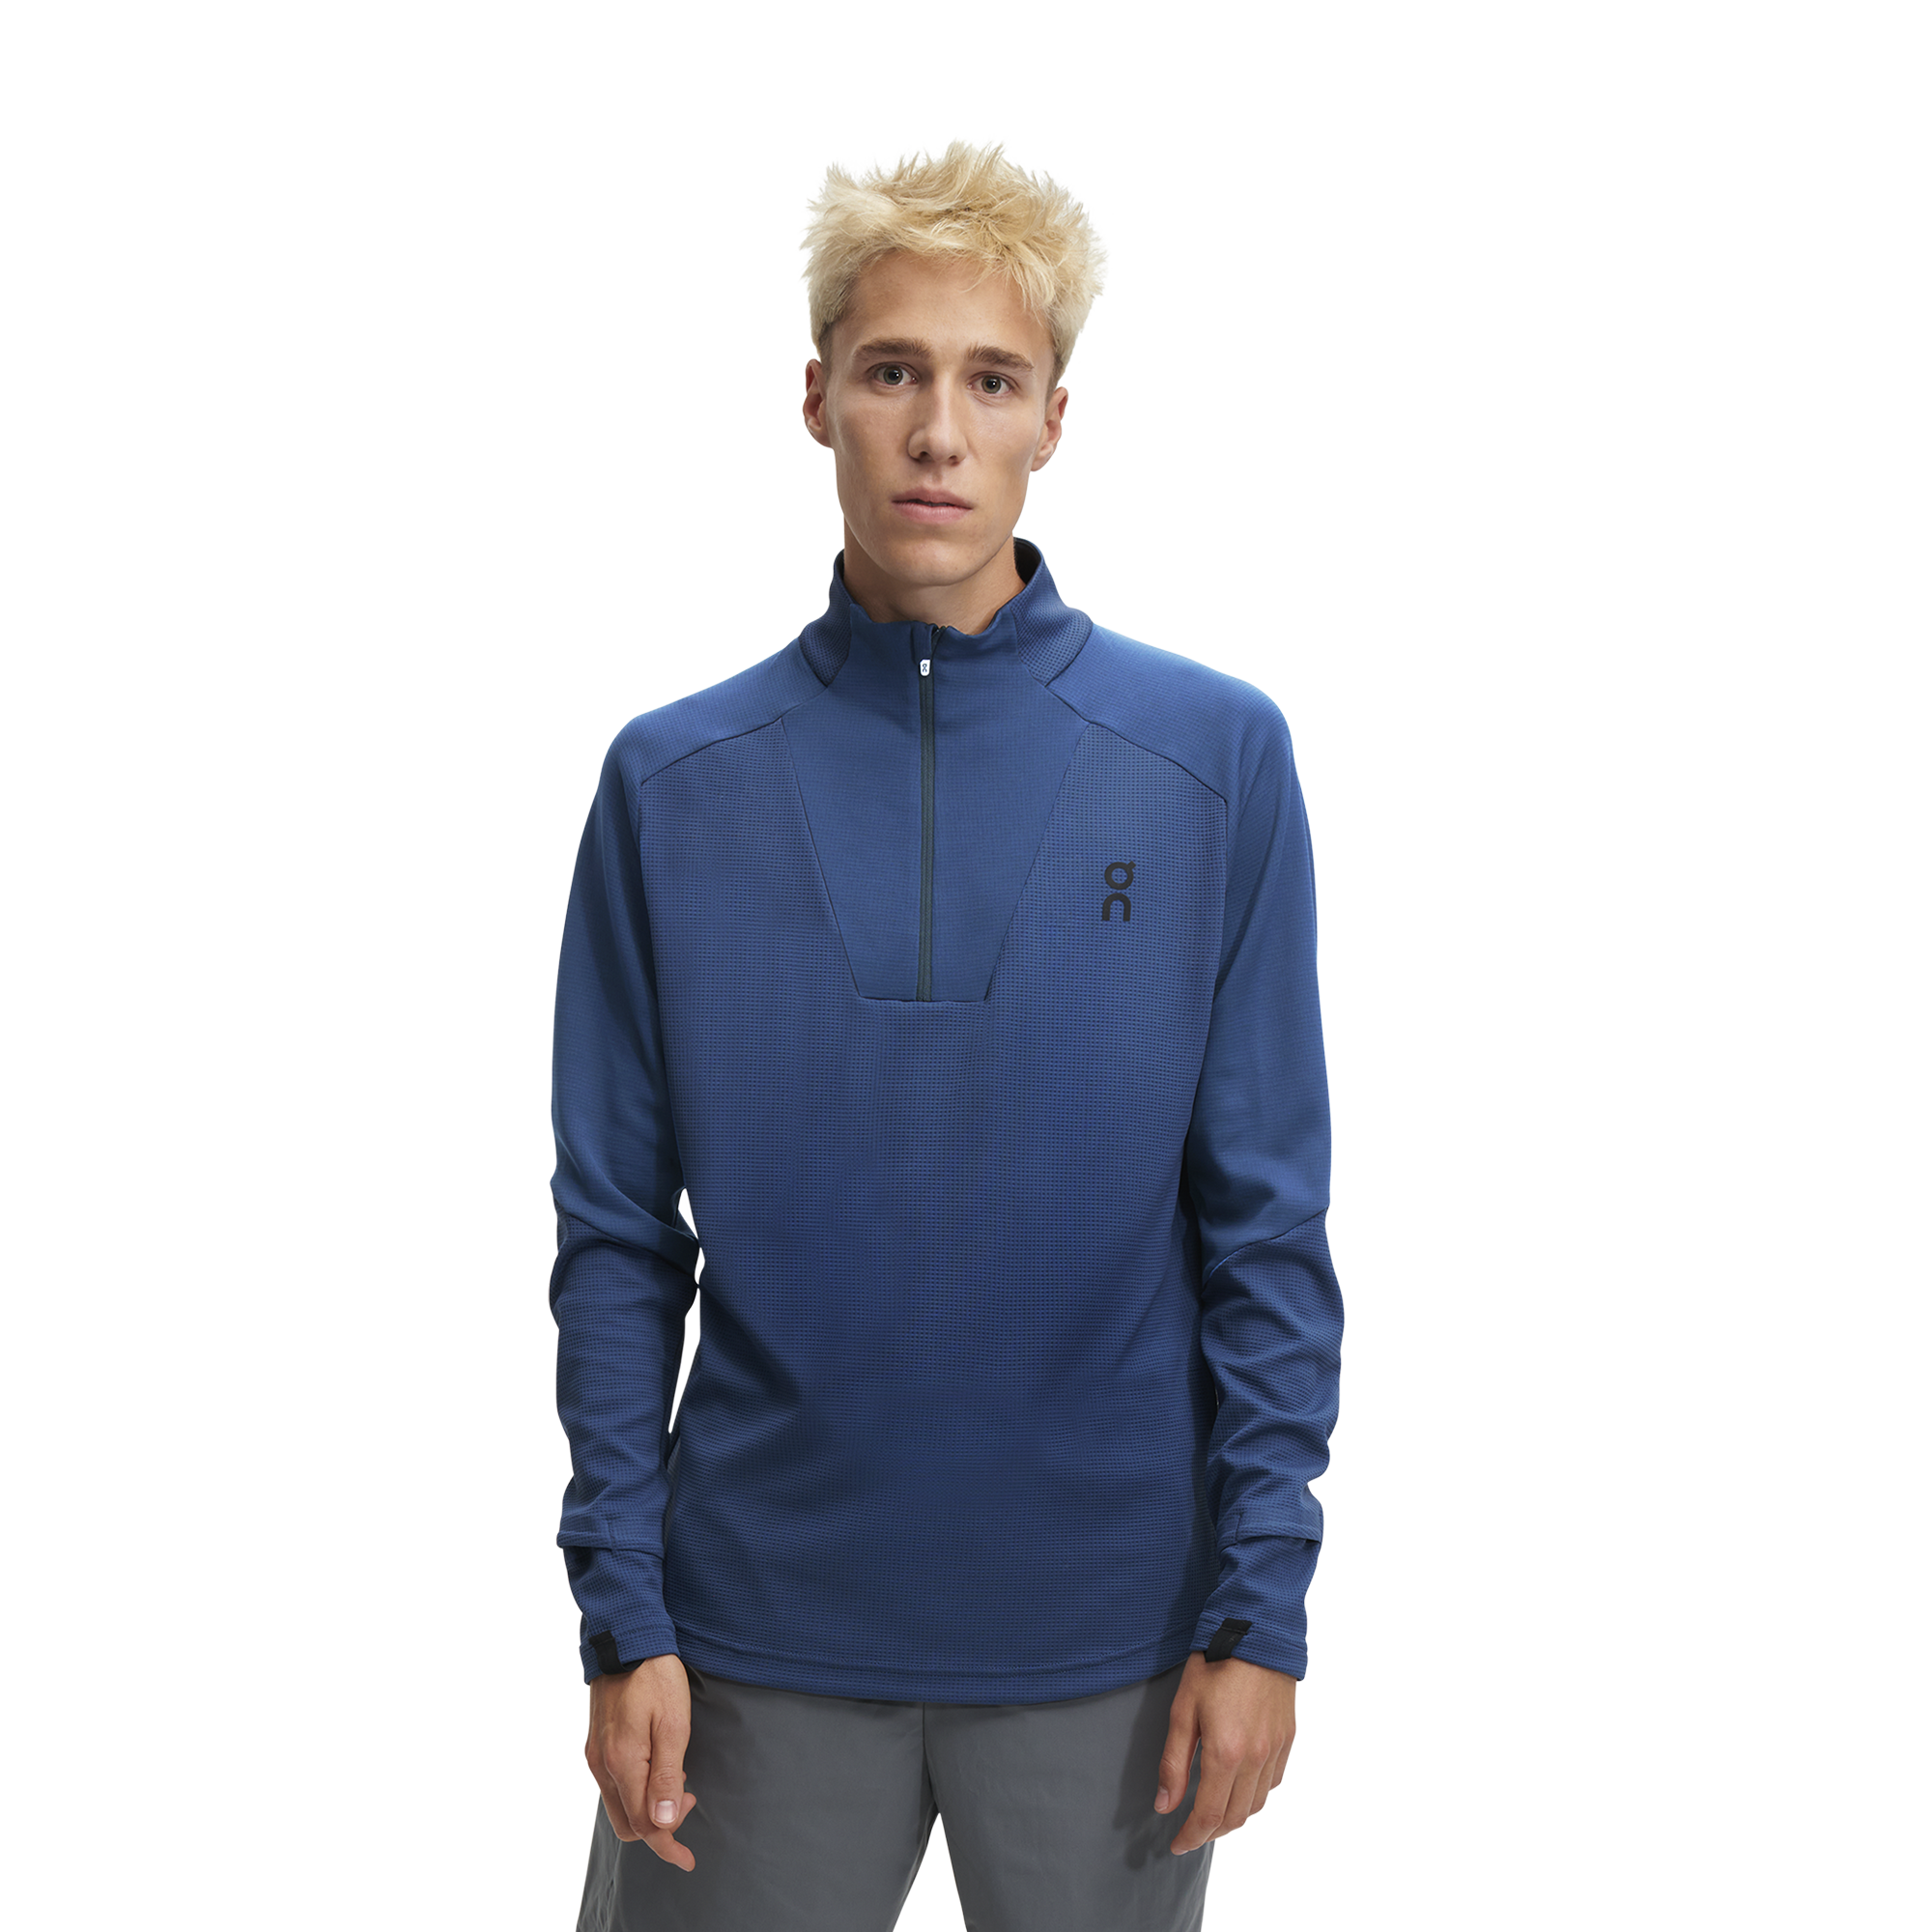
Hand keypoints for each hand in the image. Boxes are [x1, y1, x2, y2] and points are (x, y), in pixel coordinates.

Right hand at [583, 1654, 698, 1871]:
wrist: (627, 1639)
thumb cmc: (656, 1677)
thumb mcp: (674, 1723)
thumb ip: (668, 1775)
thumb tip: (663, 1821)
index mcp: (623, 1763)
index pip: (643, 1825)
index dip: (667, 1845)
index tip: (688, 1858)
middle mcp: (603, 1765)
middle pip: (627, 1824)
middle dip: (659, 1829)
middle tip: (690, 1804)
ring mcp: (597, 1756)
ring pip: (619, 1806)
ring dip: (647, 1809)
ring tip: (679, 1787)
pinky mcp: (597, 1746)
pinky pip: (614, 1786)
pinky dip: (636, 1792)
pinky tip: (659, 1772)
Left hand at [1154, 1650, 1296, 1853]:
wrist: (1256, 1633)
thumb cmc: (1215, 1665)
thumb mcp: (1183, 1710)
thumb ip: (1174, 1761)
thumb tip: (1165, 1804)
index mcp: (1226, 1753)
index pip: (1209, 1814)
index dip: (1191, 1835)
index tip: (1177, 1844)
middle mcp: (1255, 1758)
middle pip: (1235, 1816)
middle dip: (1211, 1832)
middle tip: (1191, 1835)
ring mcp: (1275, 1750)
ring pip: (1256, 1803)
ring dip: (1234, 1818)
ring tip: (1213, 1818)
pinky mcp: (1286, 1739)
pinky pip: (1272, 1782)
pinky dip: (1254, 1796)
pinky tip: (1240, 1790)